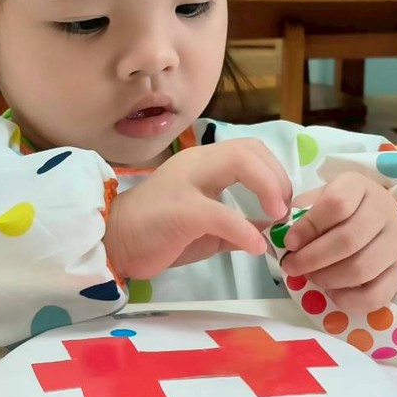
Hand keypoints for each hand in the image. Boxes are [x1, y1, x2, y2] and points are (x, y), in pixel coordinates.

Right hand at [104, 139, 291, 279]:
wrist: (113, 241)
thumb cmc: (157, 232)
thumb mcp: (207, 226)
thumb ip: (237, 222)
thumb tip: (270, 229)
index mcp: (203, 163)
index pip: (250, 149)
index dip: (276, 173)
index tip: (282, 204)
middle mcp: (196, 163)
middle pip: (250, 148)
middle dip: (278, 177)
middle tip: (282, 210)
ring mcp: (187, 182)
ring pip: (240, 161)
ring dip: (269, 188)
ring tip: (276, 217)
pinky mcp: (180, 210)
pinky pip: (223, 214)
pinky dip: (246, 231)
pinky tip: (255, 247)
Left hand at [281, 172, 396, 311]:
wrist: (375, 214)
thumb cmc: (339, 206)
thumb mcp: (319, 197)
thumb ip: (301, 211)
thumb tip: (279, 232)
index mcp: (360, 187)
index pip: (337, 204)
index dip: (309, 226)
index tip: (289, 242)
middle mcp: (384, 213)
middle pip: (348, 240)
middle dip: (312, 258)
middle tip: (291, 265)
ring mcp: (396, 245)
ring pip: (361, 269)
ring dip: (327, 278)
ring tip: (309, 276)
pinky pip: (376, 295)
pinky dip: (348, 299)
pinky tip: (331, 291)